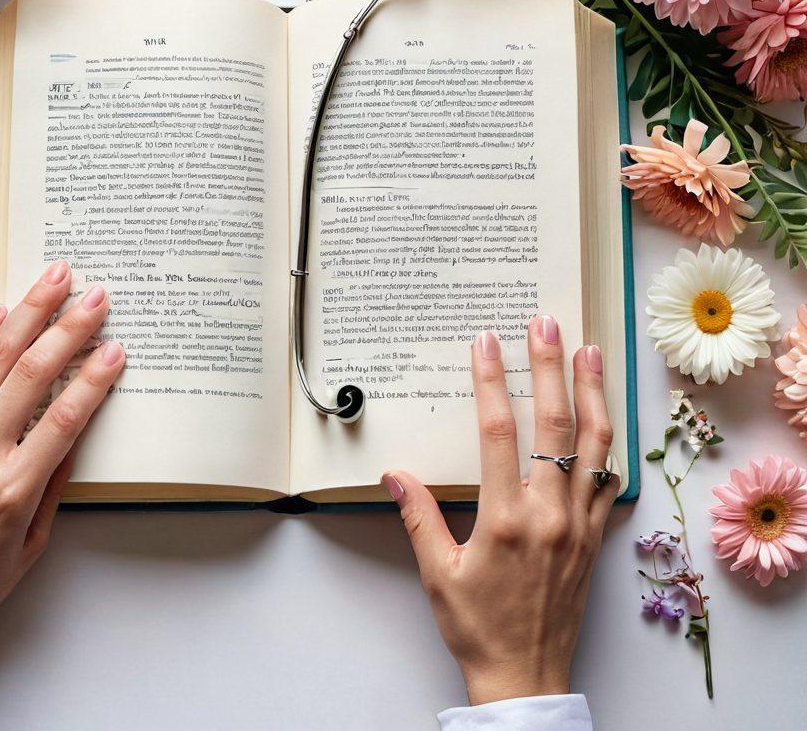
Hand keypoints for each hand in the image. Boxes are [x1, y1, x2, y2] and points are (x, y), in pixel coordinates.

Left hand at [0, 261, 125, 693]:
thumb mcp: (36, 536)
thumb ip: (56, 475)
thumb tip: (78, 417)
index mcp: (14, 487)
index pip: (66, 415)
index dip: (95, 375)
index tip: (116, 346)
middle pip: (31, 373)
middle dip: (68, 327)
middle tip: (94, 295)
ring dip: (26, 314)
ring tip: (52, 281)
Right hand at [383, 315, 614, 706]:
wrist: (525, 678)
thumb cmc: (477, 626)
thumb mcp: (437, 573)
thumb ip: (418, 516)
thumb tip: (394, 473)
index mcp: (506, 518)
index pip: (499, 432)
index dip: (492, 381)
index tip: (488, 342)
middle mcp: (549, 514)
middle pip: (555, 425)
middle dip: (550, 368)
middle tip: (546, 324)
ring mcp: (579, 525)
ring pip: (594, 446)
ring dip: (592, 394)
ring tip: (589, 353)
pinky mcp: (594, 538)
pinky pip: (607, 481)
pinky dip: (607, 445)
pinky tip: (604, 421)